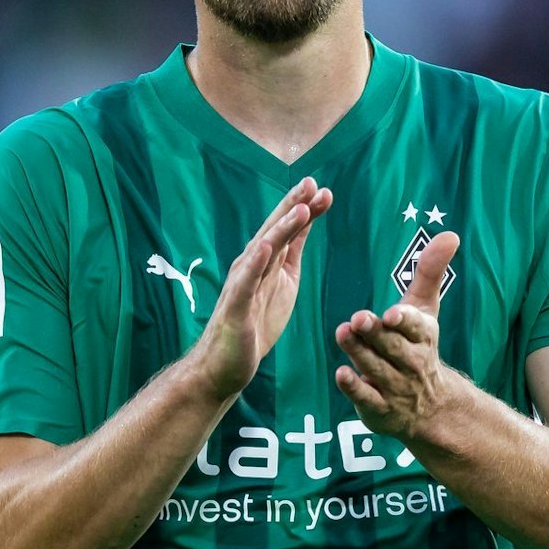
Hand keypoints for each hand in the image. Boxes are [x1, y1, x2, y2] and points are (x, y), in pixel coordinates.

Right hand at [190, 177, 331, 400]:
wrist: (225, 364)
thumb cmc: (253, 324)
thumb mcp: (283, 282)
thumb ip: (291, 252)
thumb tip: (307, 220)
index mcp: (266, 262)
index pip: (287, 230)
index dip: (303, 208)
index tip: (323, 189)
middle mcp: (251, 266)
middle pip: (274, 231)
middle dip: (293, 207)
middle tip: (312, 184)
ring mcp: (242, 284)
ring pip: (263, 251)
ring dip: (281, 229)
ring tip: (300, 210)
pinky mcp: (236, 306)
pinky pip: (245, 282)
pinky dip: (254, 263)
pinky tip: (264, 248)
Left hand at [334, 230, 461, 440]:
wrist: (430, 406)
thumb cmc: (419, 345)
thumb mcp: (425, 309)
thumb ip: (430, 272)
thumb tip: (450, 234)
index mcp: (424, 337)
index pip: (416, 328)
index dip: (404, 321)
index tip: (392, 314)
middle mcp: (412, 363)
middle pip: (392, 347)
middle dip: (376, 334)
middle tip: (357, 318)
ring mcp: (396, 388)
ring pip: (376, 369)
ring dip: (359, 352)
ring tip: (343, 333)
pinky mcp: (379, 409)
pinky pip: (367, 398)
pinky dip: (355, 387)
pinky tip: (341, 373)